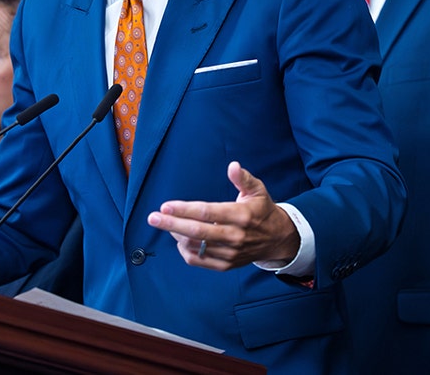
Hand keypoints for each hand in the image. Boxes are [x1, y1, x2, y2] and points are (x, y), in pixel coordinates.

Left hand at [147, 161, 299, 269]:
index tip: (165, 205)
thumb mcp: (258, 190)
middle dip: (171, 224)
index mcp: (241, 215)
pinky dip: (186, 251)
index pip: (207, 212)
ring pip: (196, 246)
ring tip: (167, 224)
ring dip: (177, 235)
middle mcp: (235, 236)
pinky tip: (180, 240)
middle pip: (197, 232)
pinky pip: (200, 260)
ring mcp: (230, 253)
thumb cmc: (262, 210)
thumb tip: (233, 166)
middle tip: (152, 218)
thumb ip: (243, 178)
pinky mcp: (227, 264)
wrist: (277, 239)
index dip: (184, 209)